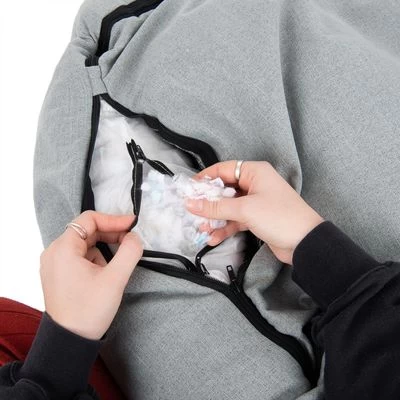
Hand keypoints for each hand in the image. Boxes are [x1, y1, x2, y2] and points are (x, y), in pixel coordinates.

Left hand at [39, 210, 142, 339]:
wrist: (70, 340)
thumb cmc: (89, 310)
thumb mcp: (115, 279)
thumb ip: (129, 251)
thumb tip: (135, 237)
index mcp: (63, 249)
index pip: (89, 220)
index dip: (113, 219)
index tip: (132, 225)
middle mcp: (54, 252)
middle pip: (86, 230)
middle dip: (110, 234)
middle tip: (130, 242)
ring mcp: (54, 263)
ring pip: (84, 243)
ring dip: (104, 247)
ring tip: (117, 263)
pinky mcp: (59, 273)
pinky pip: (80, 256)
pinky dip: (96, 258)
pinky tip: (105, 272)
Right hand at [185, 160, 324, 264]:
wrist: (305, 243)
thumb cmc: (279, 217)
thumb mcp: (245, 209)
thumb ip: (216, 207)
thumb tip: (190, 203)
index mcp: (254, 172)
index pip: (223, 170)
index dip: (205, 178)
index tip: (189, 190)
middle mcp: (254, 184)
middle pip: (224, 190)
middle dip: (208, 203)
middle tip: (193, 213)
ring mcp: (255, 202)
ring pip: (228, 207)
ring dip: (215, 218)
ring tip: (202, 230)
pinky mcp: (256, 218)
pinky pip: (235, 220)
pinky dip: (225, 228)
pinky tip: (214, 238)